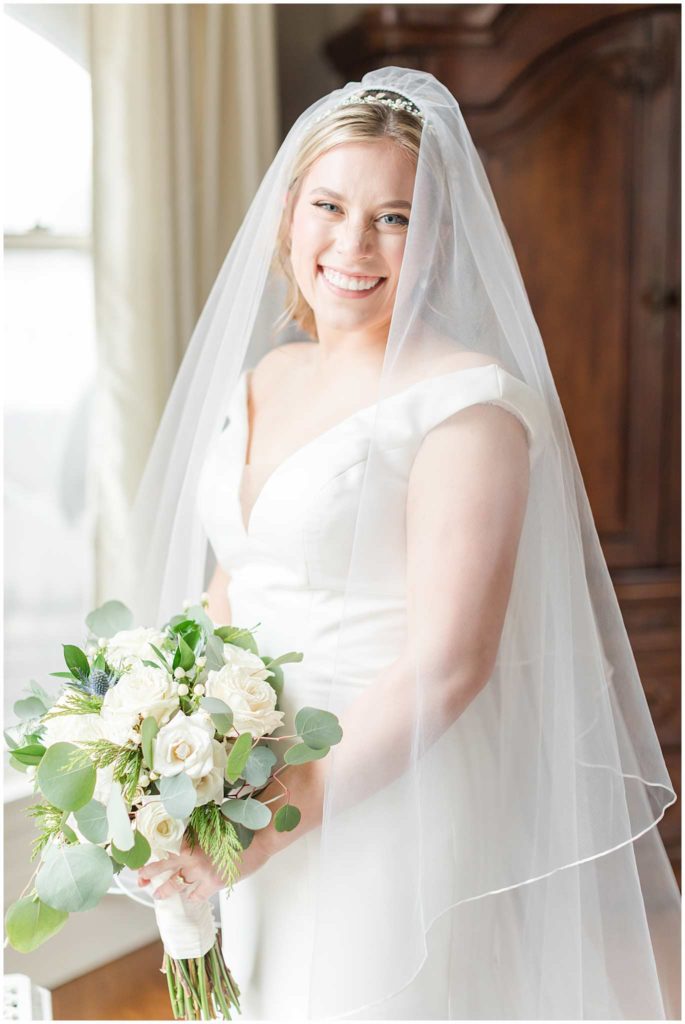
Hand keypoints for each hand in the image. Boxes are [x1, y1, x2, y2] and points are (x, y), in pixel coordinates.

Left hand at [137, 826, 274, 901]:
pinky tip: (190, 897)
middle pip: (164, 868)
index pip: (164, 849)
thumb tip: (183, 835)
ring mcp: (202, 873)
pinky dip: (192, 897)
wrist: (258, 837)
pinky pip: (197, 895)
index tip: (141, 861)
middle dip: (150, 875)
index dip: (151, 855)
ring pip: (178, 884)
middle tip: (141, 879)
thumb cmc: (237, 826)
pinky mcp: (214, 884)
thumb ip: (195, 832)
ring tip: (158, 895)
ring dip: (167, 890)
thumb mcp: (211, 824)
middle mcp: (192, 858)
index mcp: (190, 840)